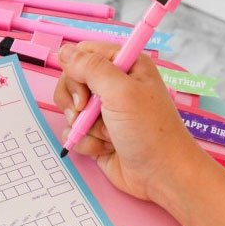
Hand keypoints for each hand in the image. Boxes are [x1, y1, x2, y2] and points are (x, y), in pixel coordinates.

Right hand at [54, 42, 202, 201]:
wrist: (160, 174)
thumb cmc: (149, 131)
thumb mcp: (120, 91)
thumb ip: (90, 67)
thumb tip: (64, 51)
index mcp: (125, 66)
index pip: (84, 53)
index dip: (76, 69)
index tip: (85, 87)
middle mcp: (114, 85)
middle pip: (72, 80)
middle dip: (75, 100)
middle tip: (87, 111)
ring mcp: (104, 111)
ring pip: (71, 109)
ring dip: (83, 125)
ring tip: (105, 134)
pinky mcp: (97, 134)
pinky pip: (75, 132)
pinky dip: (87, 142)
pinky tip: (106, 148)